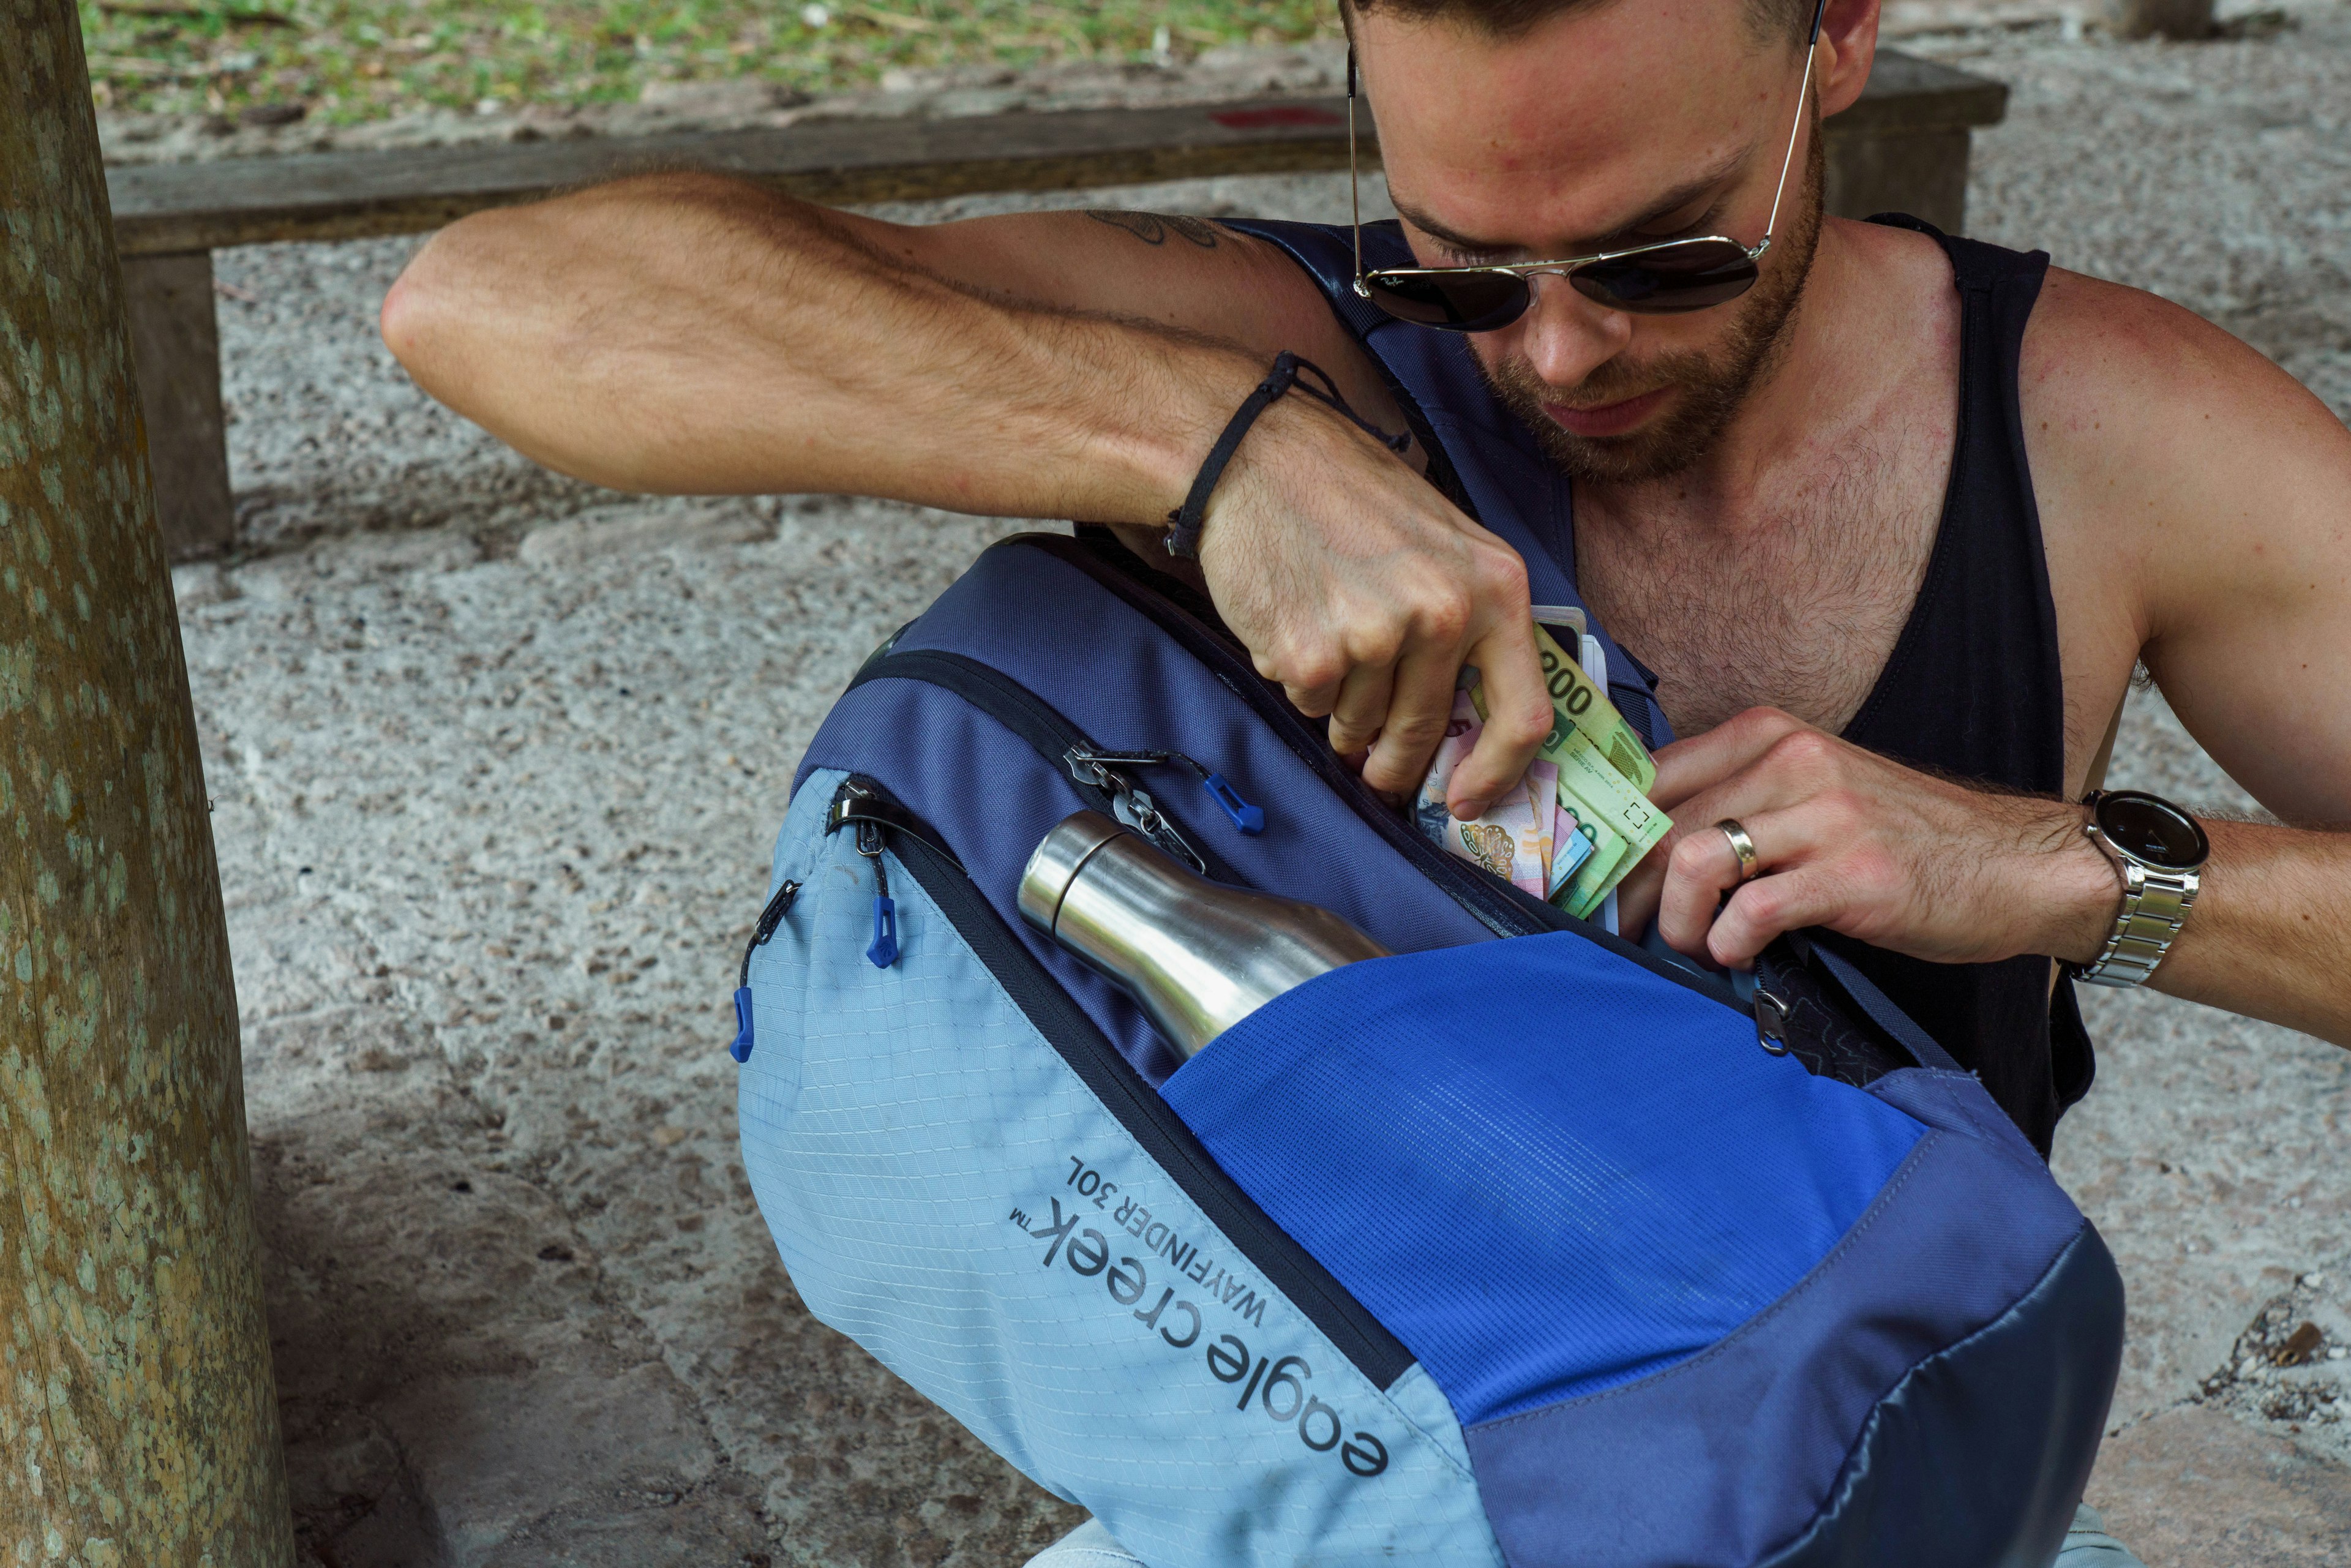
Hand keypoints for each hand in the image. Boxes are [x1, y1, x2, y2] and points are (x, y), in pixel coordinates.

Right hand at [1192, 392, 1552, 816]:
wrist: (1255, 456)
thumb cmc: (1351, 492)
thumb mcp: (1447, 540)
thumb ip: (1472, 618)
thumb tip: (1476, 717)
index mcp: (1495, 585)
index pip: (1526, 715)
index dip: (1498, 774)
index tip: (1468, 797)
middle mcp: (1443, 613)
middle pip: (1426, 732)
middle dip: (1395, 761)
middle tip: (1375, 767)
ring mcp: (1376, 637)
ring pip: (1360, 722)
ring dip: (1340, 708)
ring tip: (1325, 642)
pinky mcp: (1311, 654)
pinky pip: (1309, 704)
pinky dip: (1298, 681)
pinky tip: (1292, 620)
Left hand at [1613, 708, 2119, 969]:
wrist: (2013, 864)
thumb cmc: (1902, 839)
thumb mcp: (1811, 793)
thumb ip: (1736, 802)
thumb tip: (1645, 853)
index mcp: (1767, 735)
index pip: (1650, 779)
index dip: (1610, 839)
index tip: (1598, 884)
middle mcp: (1790, 761)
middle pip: (1662, 826)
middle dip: (1632, 894)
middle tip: (1633, 935)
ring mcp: (1824, 814)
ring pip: (1694, 863)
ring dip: (1676, 922)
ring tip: (1693, 947)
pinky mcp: (1853, 873)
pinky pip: (1754, 909)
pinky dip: (1729, 943)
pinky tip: (1740, 956)